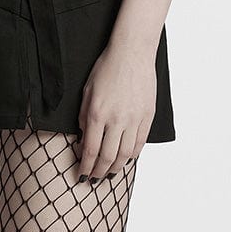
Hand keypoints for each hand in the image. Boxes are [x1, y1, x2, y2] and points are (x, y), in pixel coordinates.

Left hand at [74, 43, 154, 181]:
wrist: (131, 53)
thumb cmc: (107, 67)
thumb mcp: (87, 91)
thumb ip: (84, 117)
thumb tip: (84, 139)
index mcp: (97, 113)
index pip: (90, 150)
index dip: (86, 167)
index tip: (82, 175)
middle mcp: (116, 120)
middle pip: (108, 158)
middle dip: (99, 172)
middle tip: (94, 178)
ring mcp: (134, 119)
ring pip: (125, 155)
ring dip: (116, 168)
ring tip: (109, 172)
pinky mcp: (147, 116)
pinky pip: (140, 144)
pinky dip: (131, 155)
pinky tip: (125, 157)